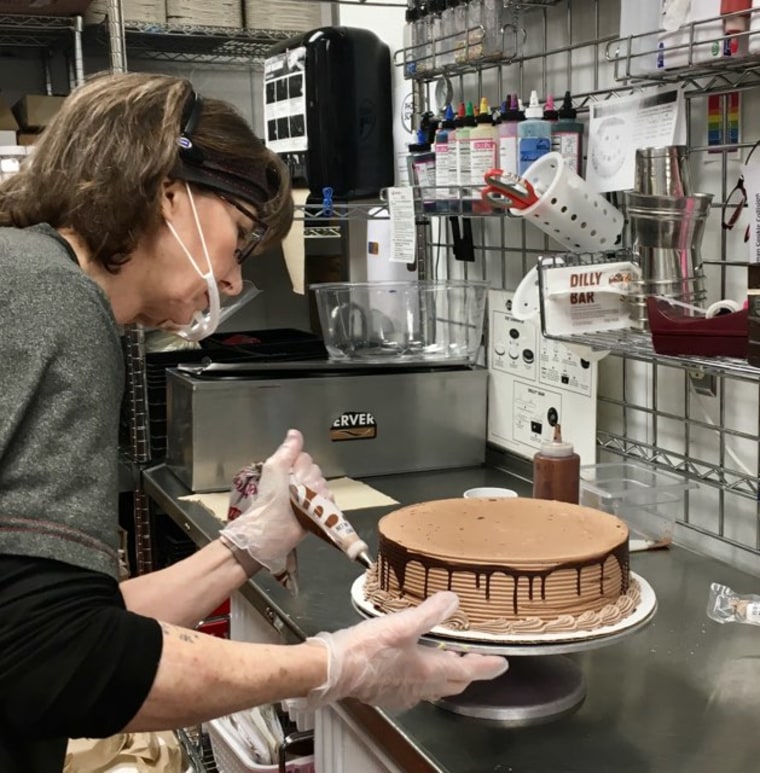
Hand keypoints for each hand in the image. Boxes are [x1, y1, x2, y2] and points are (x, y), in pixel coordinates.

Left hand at [219, 429, 328, 573]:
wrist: (272, 529)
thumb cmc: (270, 498)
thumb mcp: (274, 467)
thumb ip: (287, 449)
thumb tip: (295, 432)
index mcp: (288, 470)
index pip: (306, 458)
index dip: (300, 465)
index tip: (291, 475)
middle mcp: (300, 482)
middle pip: (316, 471)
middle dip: (308, 479)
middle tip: (295, 491)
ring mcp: (310, 497)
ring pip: (324, 485)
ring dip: (315, 493)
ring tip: (302, 503)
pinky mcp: (318, 512)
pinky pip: (330, 500)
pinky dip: (324, 504)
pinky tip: (314, 509)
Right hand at [301, 592, 508, 709]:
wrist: (332, 670)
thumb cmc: (367, 649)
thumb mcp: (401, 624)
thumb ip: (429, 613)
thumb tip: (453, 600)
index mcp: (428, 671)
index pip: (466, 670)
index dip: (486, 666)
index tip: (502, 664)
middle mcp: (419, 687)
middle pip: (453, 683)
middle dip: (467, 671)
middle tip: (476, 658)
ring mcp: (402, 692)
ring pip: (434, 687)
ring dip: (446, 673)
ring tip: (448, 656)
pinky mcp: (386, 692)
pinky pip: (415, 688)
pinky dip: (424, 677)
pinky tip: (414, 665)